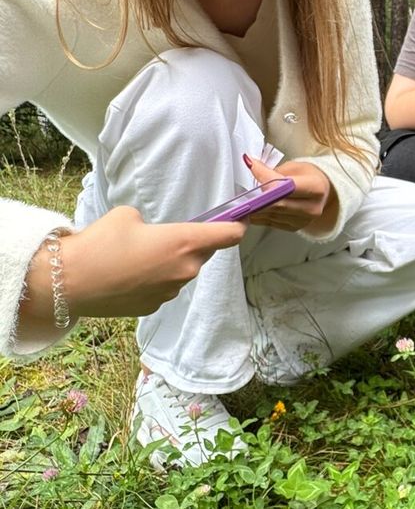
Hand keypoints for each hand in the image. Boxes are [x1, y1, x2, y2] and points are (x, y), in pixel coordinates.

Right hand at [59, 206, 244, 317]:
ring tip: (140, 256)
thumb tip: (152, 234)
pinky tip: (131, 275)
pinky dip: (156, 279)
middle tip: (170, 236)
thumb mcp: (127, 215)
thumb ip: (151, 223)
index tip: (238, 220)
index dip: (236, 225)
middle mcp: (186, 268)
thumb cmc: (100, 242)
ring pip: (183, 271)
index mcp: (185, 242)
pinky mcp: (156, 306)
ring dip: (173, 263)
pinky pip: (165, 287)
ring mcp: (172, 291)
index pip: (229, 235)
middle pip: (205, 252)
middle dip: (195, 244)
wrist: (69, 282)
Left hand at [244, 155, 335, 232]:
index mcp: (316, 187)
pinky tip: (253, 209)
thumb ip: (273, 170)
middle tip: (243, 191)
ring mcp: (305, 220)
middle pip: (279, 204)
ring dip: (256, 208)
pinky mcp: (296, 227)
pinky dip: (260, 216)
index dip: (267, 177)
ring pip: (274, 215)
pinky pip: (273, 223)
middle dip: (258, 198)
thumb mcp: (293, 167)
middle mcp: (312, 207)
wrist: (322, 191)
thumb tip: (250, 164)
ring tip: (244, 200)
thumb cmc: (308, 176)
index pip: (287, 185)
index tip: (252, 166)